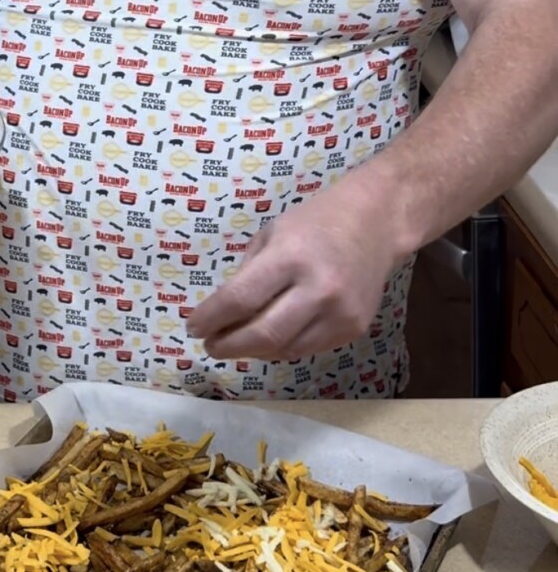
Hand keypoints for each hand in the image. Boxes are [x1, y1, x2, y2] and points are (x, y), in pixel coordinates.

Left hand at [185, 171, 403, 360]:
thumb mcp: (272, 233)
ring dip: (254, 350)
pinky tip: (269, 338)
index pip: (241, 299)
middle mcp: (318, 288)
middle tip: (210, 344)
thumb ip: (249, 273)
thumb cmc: (316, 221)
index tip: (193, 326)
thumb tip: (222, 313)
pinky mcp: (354, 328)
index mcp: (290, 256)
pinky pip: (308, 349)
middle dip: (229, 345)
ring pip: (285, 350)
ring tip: (237, 342)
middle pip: (264, 334)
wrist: (377, 222)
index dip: (212, 318)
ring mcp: (340, 313)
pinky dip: (282, 348)